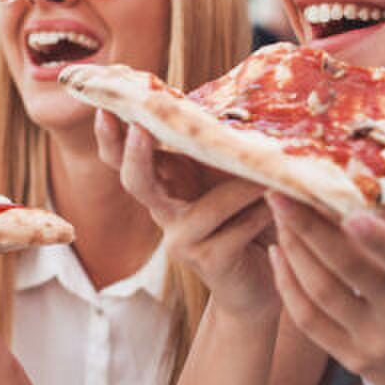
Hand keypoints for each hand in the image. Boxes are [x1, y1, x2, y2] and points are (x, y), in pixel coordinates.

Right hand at [94, 110, 277, 316]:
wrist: (259, 280)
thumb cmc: (246, 218)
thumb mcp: (229, 176)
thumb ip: (221, 150)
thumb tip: (239, 105)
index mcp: (165, 184)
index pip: (124, 157)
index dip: (110, 136)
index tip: (104, 108)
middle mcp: (164, 212)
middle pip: (135, 181)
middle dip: (135, 155)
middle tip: (139, 129)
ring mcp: (181, 240)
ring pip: (206, 207)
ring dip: (242, 189)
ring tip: (271, 174)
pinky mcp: (207, 261)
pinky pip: (236, 230)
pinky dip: (260, 215)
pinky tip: (279, 205)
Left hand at [267, 193, 384, 384]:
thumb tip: (366, 161)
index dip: (379, 237)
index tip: (347, 209)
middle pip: (349, 270)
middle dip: (309, 227)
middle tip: (280, 191)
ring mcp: (377, 342)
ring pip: (321, 292)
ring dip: (293, 249)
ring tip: (277, 215)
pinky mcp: (353, 361)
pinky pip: (309, 320)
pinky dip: (288, 285)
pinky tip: (279, 253)